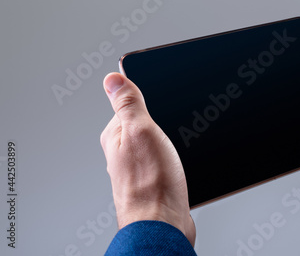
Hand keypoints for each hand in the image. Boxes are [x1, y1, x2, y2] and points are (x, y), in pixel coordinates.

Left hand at [100, 73, 195, 244]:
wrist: (163, 225)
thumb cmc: (151, 183)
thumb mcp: (141, 131)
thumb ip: (127, 104)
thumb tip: (112, 78)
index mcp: (116, 136)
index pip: (130, 105)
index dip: (150, 102)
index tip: (164, 105)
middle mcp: (123, 152)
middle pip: (146, 125)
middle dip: (164, 124)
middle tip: (176, 131)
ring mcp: (138, 168)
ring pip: (158, 144)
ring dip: (172, 143)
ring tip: (180, 151)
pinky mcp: (154, 182)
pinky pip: (166, 161)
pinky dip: (176, 159)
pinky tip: (183, 165)